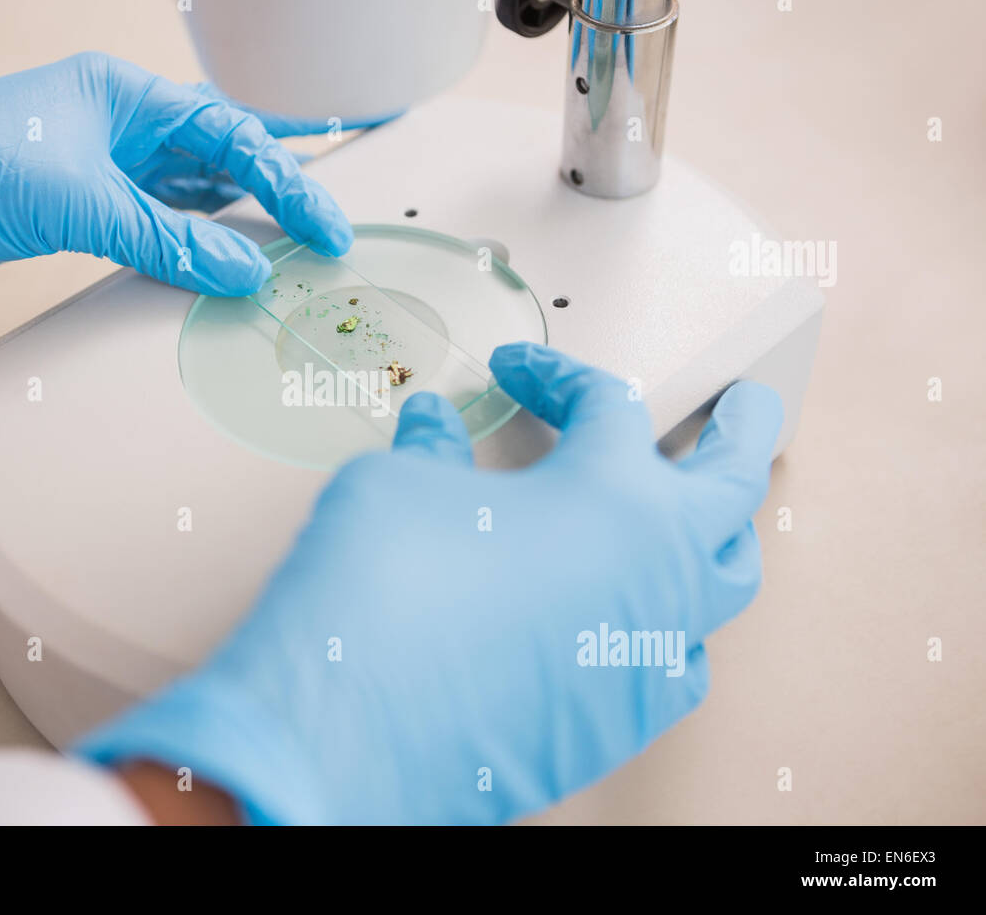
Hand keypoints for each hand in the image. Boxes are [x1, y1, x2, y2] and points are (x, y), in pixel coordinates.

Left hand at [0, 53, 350, 293]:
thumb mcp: (69, 202)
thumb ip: (165, 239)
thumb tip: (245, 271)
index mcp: (121, 95)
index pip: (230, 134)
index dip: (288, 179)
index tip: (326, 225)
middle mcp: (115, 126)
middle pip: (221, 153)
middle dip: (279, 183)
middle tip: (331, 220)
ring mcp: (95, 170)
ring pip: (191, 193)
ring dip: (241, 219)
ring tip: (294, 244)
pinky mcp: (73, 213)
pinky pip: (155, 228)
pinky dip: (193, 247)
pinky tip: (222, 264)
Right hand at [78, 344, 783, 823]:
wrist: (354, 726)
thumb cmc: (381, 589)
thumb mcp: (398, 485)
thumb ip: (432, 451)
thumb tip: (434, 427)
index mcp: (612, 492)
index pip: (606, 403)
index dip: (555, 374)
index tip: (516, 370)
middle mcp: (658, 568)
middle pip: (736, 478)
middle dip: (743, 426)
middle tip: (743, 400)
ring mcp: (652, 650)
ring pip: (727, 580)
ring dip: (714, 533)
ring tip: (695, 513)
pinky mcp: (627, 717)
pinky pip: (679, 661)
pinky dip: (667, 626)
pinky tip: (628, 618)